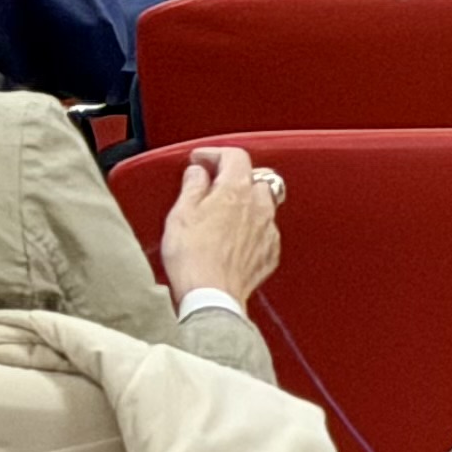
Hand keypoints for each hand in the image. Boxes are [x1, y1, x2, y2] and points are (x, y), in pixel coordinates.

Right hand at [159, 145, 281, 308]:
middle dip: (235, 176)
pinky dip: (252, 228)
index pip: (235, 155)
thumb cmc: (193, 258)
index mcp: (236, 190)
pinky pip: (266, 230)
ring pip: (265, 203)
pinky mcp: (270, 252)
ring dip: (247, 202)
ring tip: (224, 213)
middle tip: (213, 184)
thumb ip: (192, 186)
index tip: (200, 159)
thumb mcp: (181, 214)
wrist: (212, 297)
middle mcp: (259, 205)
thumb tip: (197, 172)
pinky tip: (234, 238)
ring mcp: (268, 229)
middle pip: (255, 177)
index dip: (215, 153)